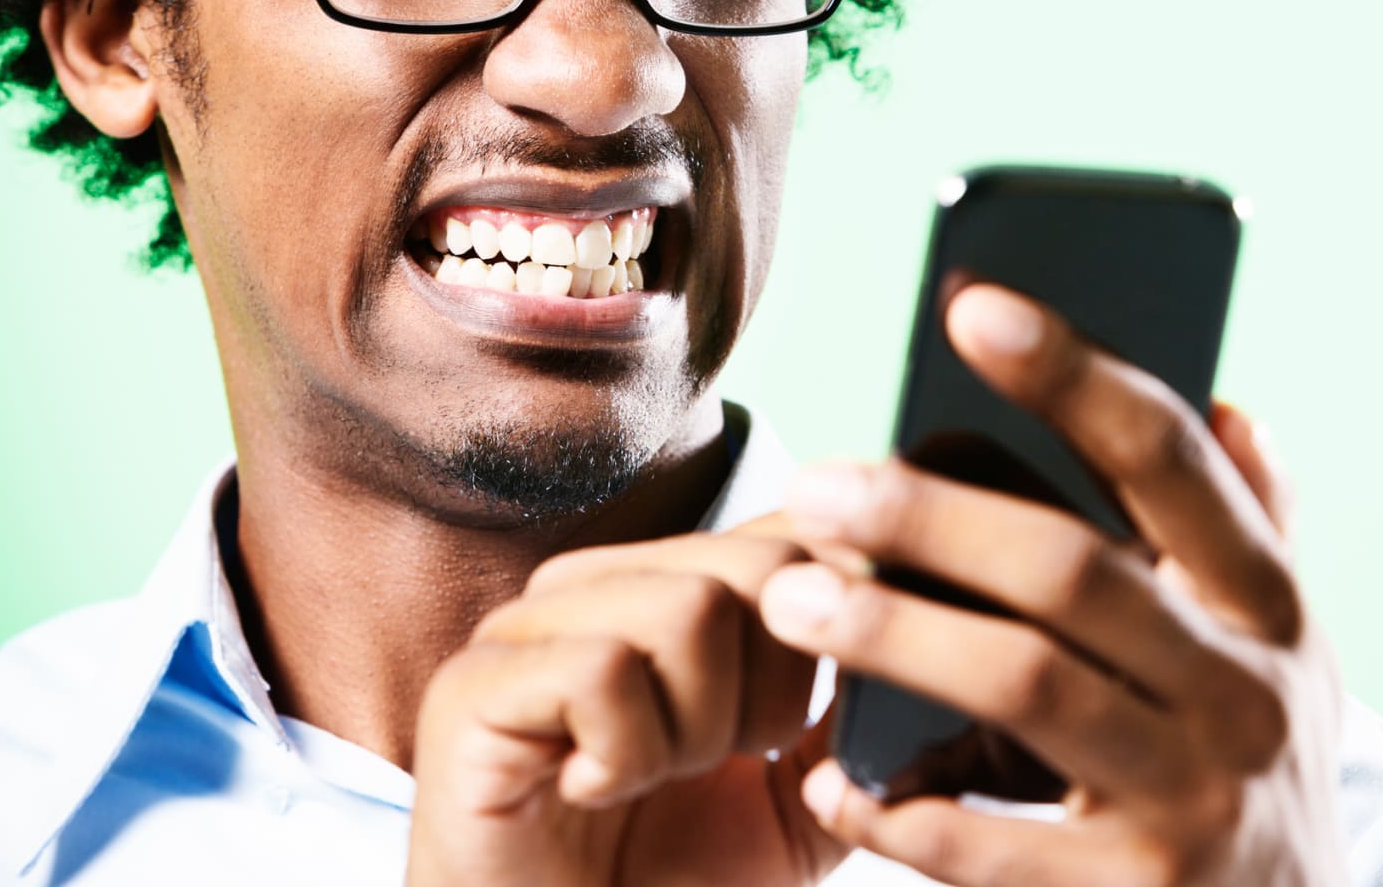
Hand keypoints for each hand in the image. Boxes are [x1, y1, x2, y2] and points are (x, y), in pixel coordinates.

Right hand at [406, 521, 849, 886]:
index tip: (833, 701)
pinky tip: (591, 790)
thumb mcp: (798, 797)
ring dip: (695, 734)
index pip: (795, 530)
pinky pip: (602, 671)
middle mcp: (602, 581)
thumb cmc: (671, 878)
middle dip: (775, 698)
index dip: (842, 611)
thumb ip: (851, 717)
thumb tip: (907, 628)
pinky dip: (622, 757)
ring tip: (650, 779)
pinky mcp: (476, 682)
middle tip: (717, 765)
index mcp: (674, 584)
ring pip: (690, 610)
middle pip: (764, 567)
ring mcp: (532, 623)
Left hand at [758, 283, 1347, 885]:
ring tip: (790, 600)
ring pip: (1024, 685)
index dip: (1071, 373)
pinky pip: (987, 844)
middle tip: (817, 487)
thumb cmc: (1249, 758)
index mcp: (1269, 603)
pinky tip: (833, 778)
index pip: (1168, 458)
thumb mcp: (1284, 645)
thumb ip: (1255, 525)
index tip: (970, 304)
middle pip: (1071, 569)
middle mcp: (1243, 692)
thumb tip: (1228, 398)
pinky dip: (896, 806)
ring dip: (894, 633)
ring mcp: (1194, 803)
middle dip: (930, 516)